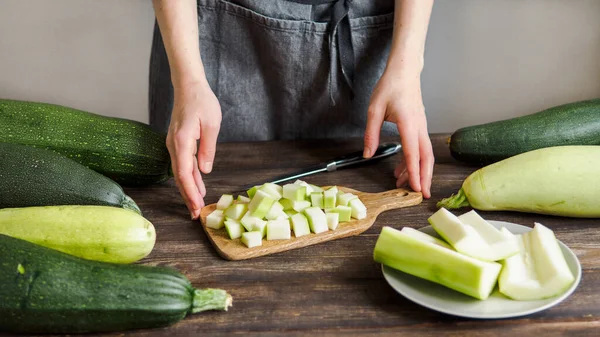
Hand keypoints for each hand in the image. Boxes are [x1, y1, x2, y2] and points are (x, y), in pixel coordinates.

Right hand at [166, 81, 221, 218]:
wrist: (188, 86)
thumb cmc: (202, 101)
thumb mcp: (211, 124)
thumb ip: (208, 148)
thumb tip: (204, 170)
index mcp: (182, 141)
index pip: (184, 173)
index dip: (190, 192)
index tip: (196, 206)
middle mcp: (174, 145)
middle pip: (180, 176)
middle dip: (188, 196)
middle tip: (196, 214)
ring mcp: (175, 144)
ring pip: (181, 172)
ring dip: (188, 189)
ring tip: (197, 206)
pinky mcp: (179, 143)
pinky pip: (183, 164)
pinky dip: (190, 177)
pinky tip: (197, 187)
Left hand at [363, 70, 433, 198]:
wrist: (404, 71)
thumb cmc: (390, 86)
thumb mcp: (374, 109)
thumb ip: (371, 133)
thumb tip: (367, 155)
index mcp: (408, 123)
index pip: (413, 153)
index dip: (414, 173)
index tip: (415, 188)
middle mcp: (419, 127)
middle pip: (426, 158)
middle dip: (425, 178)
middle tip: (422, 195)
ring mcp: (421, 127)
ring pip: (425, 154)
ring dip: (417, 171)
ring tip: (403, 184)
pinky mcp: (419, 126)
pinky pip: (419, 147)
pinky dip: (412, 161)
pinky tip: (401, 169)